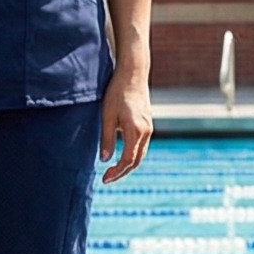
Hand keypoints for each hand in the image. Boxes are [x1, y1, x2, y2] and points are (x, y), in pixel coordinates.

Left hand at [100, 63, 151, 183]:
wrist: (133, 74)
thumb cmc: (117, 92)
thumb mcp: (107, 115)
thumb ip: (107, 139)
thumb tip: (104, 160)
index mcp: (136, 130)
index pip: (128, 160)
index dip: (116, 172)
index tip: (104, 179)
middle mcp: (146, 132)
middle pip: (137, 161)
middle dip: (122, 172)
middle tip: (107, 178)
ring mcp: (149, 128)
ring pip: (140, 154)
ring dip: (128, 165)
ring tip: (112, 171)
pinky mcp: (147, 124)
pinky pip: (141, 146)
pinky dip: (132, 155)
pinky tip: (121, 156)